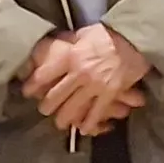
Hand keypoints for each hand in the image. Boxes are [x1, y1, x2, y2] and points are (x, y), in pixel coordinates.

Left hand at [22, 26, 151, 135]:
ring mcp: (94, 85)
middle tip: (44, 110)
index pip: (44, 75)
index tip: (27, 91)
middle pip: (55, 96)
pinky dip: (89, 122)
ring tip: (61, 123)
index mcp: (70, 56)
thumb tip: (63, 44)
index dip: (32, 85)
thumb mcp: (85, 33)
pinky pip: (96, 112)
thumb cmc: (111, 33)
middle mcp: (78, 73)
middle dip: (47, 106)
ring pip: (73, 108)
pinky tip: (85, 129)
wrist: (136, 39)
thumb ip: (72, 43)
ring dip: (65, 118)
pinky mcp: (110, 93)